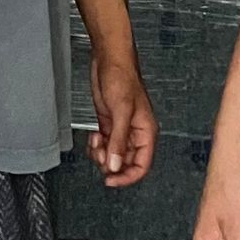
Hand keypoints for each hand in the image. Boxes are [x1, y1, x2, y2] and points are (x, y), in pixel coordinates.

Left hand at [89, 49, 157, 188]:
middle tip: (101, 153)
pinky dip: (96, 147)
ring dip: (101, 155)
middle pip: (125, 164)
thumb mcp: (121, 110)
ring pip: (112, 156)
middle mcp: (135, 133)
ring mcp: (121, 129)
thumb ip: (118, 140)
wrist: (109, 60)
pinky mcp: (109, 124)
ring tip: (96, 143)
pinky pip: (104, 146)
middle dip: (110, 163)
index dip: (127, 177)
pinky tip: (93, 136)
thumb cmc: (122, 77)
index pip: (142, 166)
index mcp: (146, 132)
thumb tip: (115, 166)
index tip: (110, 180)